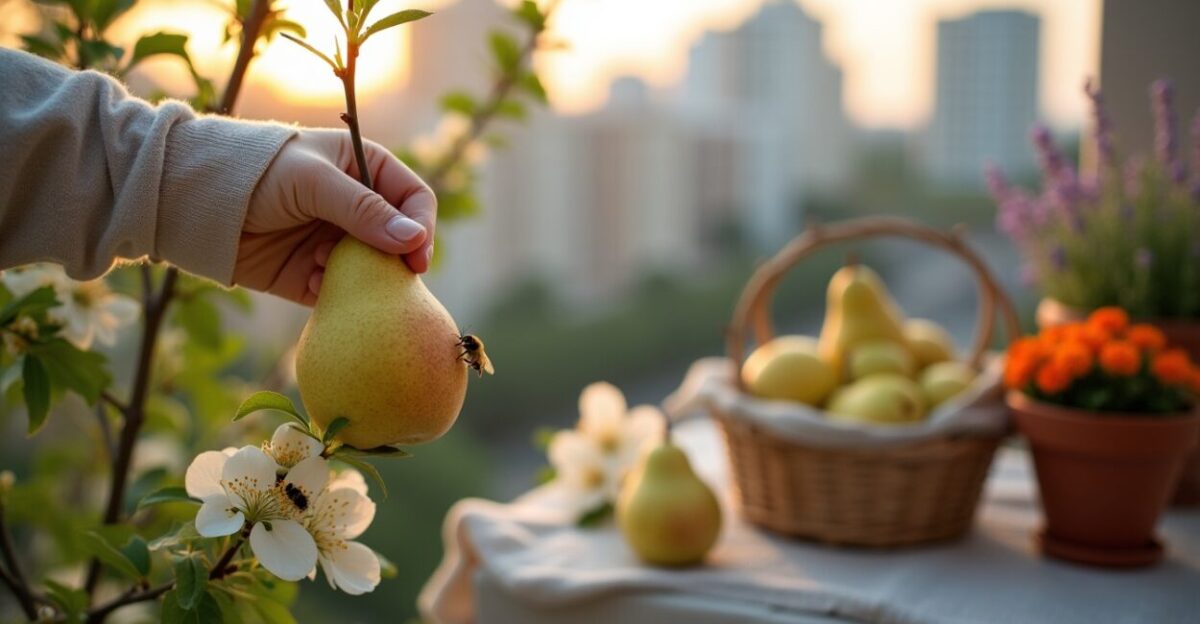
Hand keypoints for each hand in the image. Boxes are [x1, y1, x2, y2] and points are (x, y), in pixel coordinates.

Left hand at [235, 129, 435, 304]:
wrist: (194, 201)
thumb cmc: (257, 172)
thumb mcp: (314, 182)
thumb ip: (365, 211)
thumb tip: (414, 240)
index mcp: (364, 169)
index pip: (413, 199)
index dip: (421, 226)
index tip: (416, 255)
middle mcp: (356, 207)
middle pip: (398, 240)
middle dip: (392, 259)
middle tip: (386, 276)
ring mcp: (335, 242)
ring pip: (373, 270)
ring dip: (359, 275)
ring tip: (323, 264)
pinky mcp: (312, 274)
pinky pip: (341, 291)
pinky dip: (335, 292)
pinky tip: (311, 280)